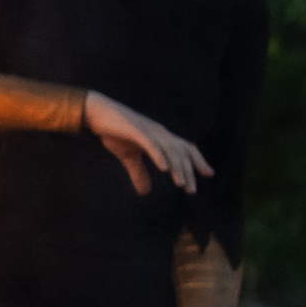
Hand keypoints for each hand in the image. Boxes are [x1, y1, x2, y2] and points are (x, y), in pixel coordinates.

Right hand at [84, 92, 211, 196]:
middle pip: (182, 151)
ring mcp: (149, 131)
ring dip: (177, 167)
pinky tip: (164, 169)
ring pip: (170, 150)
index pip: (185, 148)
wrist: (97, 113)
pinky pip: (151, 144)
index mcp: (161, 137)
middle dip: (188, 171)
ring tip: (180, 184)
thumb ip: (139, 173)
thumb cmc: (113, 132)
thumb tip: (145, 193)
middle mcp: (160, 132)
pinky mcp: (136, 131)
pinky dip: (159, 156)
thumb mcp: (128, 157)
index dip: (197, 160)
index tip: (208, 175)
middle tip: (191, 191)